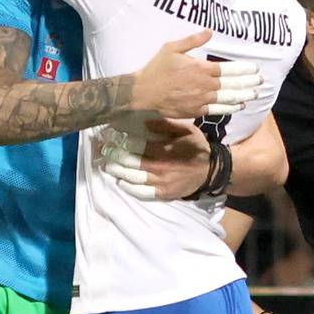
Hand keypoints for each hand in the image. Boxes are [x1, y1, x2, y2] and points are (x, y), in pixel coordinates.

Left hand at [97, 119, 213, 200]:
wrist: (211, 170)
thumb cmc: (196, 147)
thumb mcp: (186, 130)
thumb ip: (166, 124)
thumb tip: (145, 120)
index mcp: (163, 150)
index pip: (134, 145)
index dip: (120, 140)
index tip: (109, 135)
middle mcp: (159, 167)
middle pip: (129, 161)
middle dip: (113, 154)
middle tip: (102, 149)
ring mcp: (160, 183)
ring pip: (131, 177)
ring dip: (116, 171)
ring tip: (105, 165)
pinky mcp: (163, 194)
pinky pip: (141, 192)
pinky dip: (128, 187)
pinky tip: (121, 181)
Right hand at [132, 30, 263, 118]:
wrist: (144, 93)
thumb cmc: (157, 68)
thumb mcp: (172, 48)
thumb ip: (193, 40)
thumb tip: (210, 31)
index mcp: (201, 69)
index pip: (228, 69)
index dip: (244, 69)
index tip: (256, 68)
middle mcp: (206, 85)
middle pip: (233, 84)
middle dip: (249, 82)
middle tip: (261, 81)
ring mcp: (203, 100)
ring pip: (229, 98)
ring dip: (244, 96)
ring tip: (255, 93)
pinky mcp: (197, 111)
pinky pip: (219, 110)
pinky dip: (231, 108)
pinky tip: (239, 106)